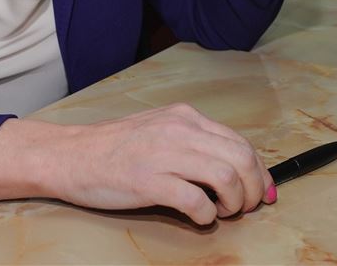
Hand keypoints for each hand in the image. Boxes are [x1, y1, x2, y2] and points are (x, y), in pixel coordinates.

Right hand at [0, 104, 275, 223]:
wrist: (71, 155)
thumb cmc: (114, 147)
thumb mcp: (160, 130)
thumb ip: (193, 142)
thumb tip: (231, 167)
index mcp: (185, 117)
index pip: (239, 142)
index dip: (260, 170)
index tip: (264, 190)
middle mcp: (180, 130)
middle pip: (241, 158)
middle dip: (254, 188)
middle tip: (248, 207)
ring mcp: (164, 154)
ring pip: (225, 177)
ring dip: (234, 202)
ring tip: (224, 213)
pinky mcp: (149, 180)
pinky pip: (195, 200)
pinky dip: (207, 214)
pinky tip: (200, 218)